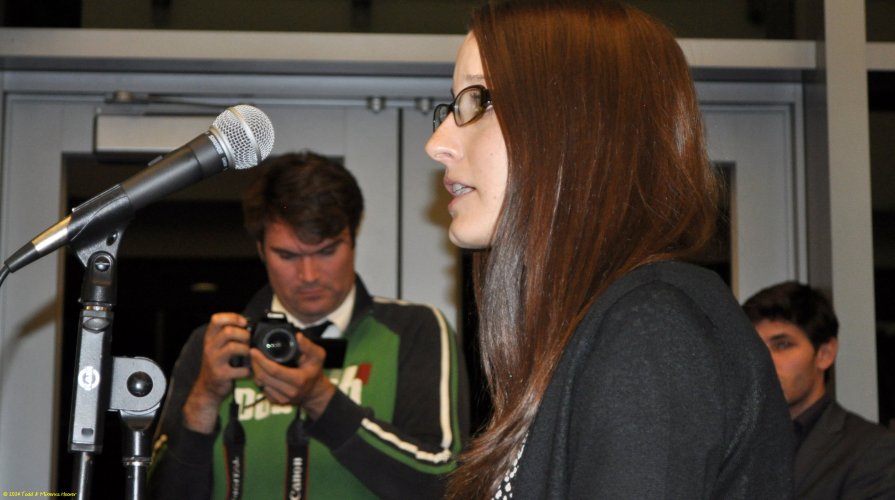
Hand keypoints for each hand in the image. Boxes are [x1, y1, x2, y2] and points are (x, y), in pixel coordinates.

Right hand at [183, 313, 250, 432]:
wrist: (208, 388)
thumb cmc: (218, 363)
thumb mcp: (218, 346)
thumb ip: (229, 335)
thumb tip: (249, 325)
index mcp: (210, 338)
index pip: (217, 319)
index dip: (233, 317)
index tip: (244, 323)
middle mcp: (209, 347)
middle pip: (228, 331)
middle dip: (244, 335)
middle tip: (248, 341)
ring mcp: (214, 361)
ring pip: (233, 347)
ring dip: (246, 350)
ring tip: (248, 355)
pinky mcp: (221, 374)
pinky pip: (240, 369)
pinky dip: (247, 370)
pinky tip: (246, 371)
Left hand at [250, 333, 335, 419]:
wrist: (315, 392)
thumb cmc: (315, 371)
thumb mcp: (318, 356)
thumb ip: (308, 346)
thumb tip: (298, 336)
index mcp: (299, 380)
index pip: (274, 370)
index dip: (261, 360)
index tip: (254, 351)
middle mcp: (290, 391)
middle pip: (264, 377)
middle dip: (255, 364)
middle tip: (253, 353)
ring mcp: (283, 399)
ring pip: (261, 384)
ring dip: (256, 371)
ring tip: (256, 361)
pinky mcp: (278, 402)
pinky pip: (263, 390)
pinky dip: (259, 379)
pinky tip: (261, 371)